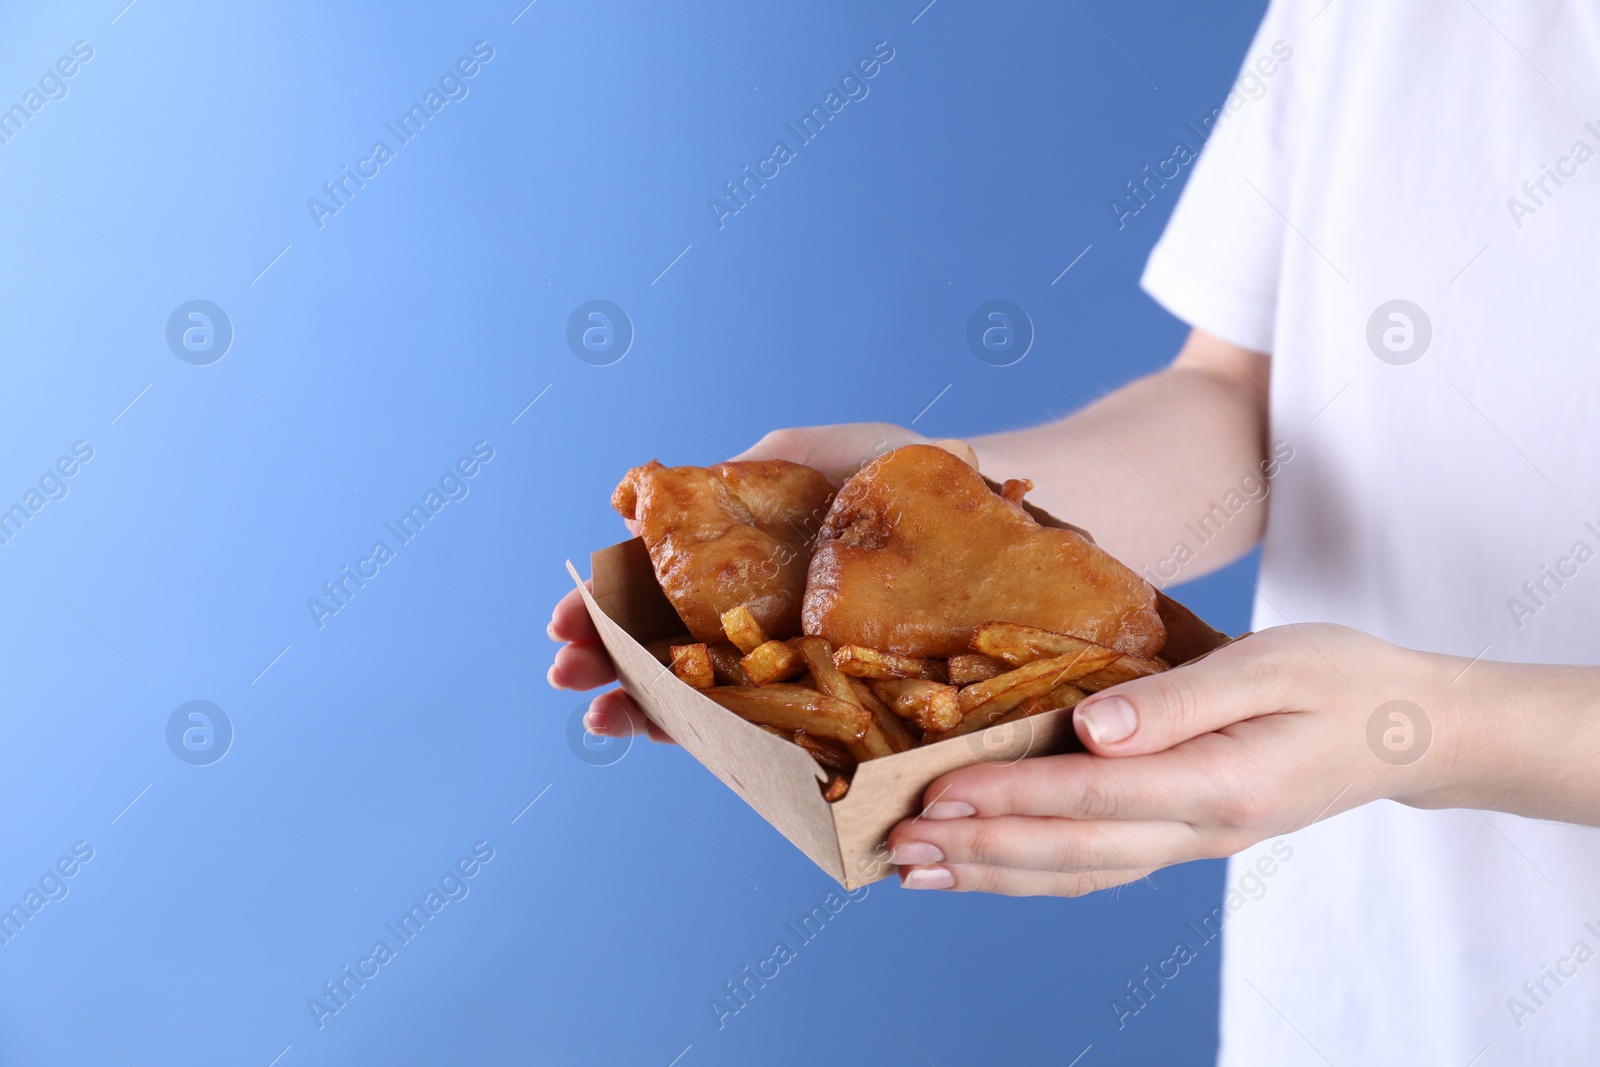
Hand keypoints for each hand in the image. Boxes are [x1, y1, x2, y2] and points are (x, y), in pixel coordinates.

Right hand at [548, 422, 943, 738]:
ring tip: (599, 716)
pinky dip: (710, 733)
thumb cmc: (887, 467)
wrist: (975, 500)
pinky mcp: (831, 694)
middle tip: (566, 673)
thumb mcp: (794, 451)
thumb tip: (631, 506)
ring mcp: (786, 658)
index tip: (565, 620)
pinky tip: (664, 733)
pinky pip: (763, 724)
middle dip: (605, 663)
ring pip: (698, 695)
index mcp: (733, 565)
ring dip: (639, 706)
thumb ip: (724, 477)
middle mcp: (751, 616)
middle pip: (660, 651)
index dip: (602, 610)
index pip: (651, 594)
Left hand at [885, 624, 1465, 895]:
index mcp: (1221, 783)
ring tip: (914, 871)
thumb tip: (1090, 726)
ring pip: (1077, 873)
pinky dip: (1032, 873)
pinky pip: (1097, 866)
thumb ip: (1177, 699)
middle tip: (894, 845)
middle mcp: (1200, 829)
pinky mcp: (1183, 836)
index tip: (938, 794)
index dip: (1012, 799)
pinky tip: (982, 867)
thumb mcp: (1270, 665)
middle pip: (1071, 853)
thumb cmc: (1339, 679)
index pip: (1094, 797)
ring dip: (991, 876)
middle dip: (976, 851)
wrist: (1407, 731)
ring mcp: (1192, 843)